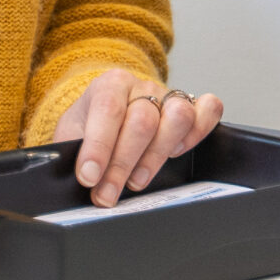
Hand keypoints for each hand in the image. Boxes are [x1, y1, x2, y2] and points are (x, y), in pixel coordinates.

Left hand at [55, 72, 225, 206]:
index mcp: (109, 85)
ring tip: (137, 180)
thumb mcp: (70, 137)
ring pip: (178, 116)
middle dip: (123, 164)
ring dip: (157, 156)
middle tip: (107, 194)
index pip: (108, 109)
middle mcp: (142, 87)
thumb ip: (73, 153)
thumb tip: (81, 180)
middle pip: (143, 121)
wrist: (103, 117)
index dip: (99, 146)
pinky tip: (177, 152)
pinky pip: (209, 109)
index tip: (89, 177)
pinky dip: (198, 132)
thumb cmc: (87, 130)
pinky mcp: (192, 108)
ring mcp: (169, 96)